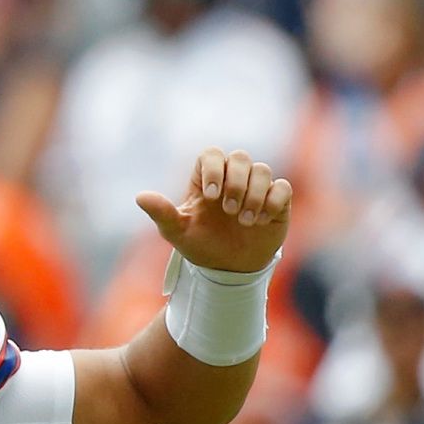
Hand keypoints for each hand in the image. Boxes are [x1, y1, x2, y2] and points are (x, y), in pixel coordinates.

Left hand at [136, 148, 292, 273]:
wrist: (228, 269)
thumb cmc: (200, 245)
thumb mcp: (177, 232)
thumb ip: (162, 213)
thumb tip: (140, 197)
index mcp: (207, 179)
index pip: (211, 154)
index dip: (213, 169)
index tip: (211, 195)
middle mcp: (233, 178)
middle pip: (240, 157)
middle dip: (235, 182)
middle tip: (228, 211)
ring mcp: (256, 188)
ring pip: (262, 170)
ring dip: (254, 194)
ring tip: (243, 221)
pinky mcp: (277, 201)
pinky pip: (283, 187)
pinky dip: (273, 201)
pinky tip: (260, 220)